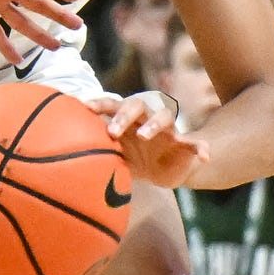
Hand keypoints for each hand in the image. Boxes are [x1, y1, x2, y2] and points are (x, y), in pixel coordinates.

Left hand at [84, 90, 208, 187]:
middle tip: (111, 132)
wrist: (162, 170)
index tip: (85, 108)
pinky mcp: (184, 145)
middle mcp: (146, 120)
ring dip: (154, 124)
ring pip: (164, 117)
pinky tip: (204, 156)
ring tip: (144, 136)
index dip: (100, 104)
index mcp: (127, 120)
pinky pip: (196, 143)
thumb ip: (98, 153)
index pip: (113, 105)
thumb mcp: (115, 157)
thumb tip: (69, 161)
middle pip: (137, 105)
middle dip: (123, 115)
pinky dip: (201, 147)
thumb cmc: (133, 158)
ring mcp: (167, 130)